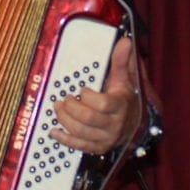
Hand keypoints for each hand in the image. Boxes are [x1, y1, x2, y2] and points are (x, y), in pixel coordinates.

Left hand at [53, 35, 142, 154]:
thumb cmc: (127, 99)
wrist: (136, 124)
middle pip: (88, 118)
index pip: (102, 104)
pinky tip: (54, 131)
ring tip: (58, 108)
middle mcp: (114, 125)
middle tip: (65, 99)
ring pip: (81, 132)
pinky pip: (79, 146)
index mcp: (120, 106)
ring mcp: (106, 138)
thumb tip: (125, 41)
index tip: (82, 89)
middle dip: (71, 108)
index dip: (88, 97)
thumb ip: (122, 61)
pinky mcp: (98, 148)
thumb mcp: (126, 79)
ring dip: (65, 120)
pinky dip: (64, 139)